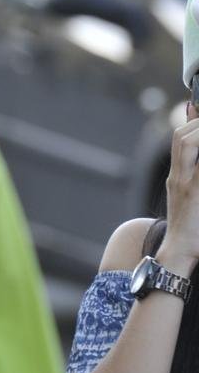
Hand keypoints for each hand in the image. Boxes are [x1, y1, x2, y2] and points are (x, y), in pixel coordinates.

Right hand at [158, 105, 198, 268]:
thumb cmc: (191, 223)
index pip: (180, 139)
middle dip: (198, 126)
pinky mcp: (196, 195)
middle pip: (181, 140)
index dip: (193, 122)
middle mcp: (178, 179)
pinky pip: (198, 169)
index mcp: (177, 176)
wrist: (181, 251)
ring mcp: (185, 187)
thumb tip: (194, 131)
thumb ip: (191, 166)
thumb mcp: (187, 191)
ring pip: (186, 148)